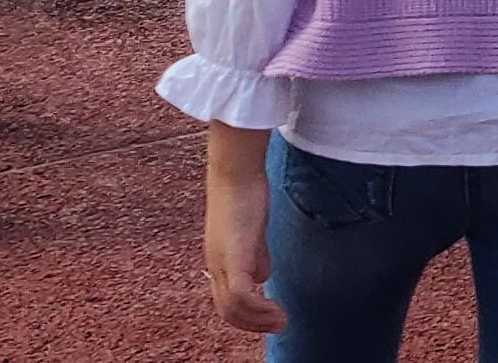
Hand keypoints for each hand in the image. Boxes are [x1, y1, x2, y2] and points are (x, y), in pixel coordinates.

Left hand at [204, 149, 284, 331]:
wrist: (235, 171)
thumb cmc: (244, 192)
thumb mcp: (252, 230)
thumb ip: (257, 254)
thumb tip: (263, 277)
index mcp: (219, 259)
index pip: (226, 300)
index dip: (247, 315)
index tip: (271, 317)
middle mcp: (215, 265)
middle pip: (227, 311)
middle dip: (254, 324)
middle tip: (280, 325)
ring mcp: (222, 262)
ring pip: (233, 308)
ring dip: (259, 320)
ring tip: (282, 321)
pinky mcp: (233, 256)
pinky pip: (242, 295)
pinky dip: (259, 309)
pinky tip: (277, 308)